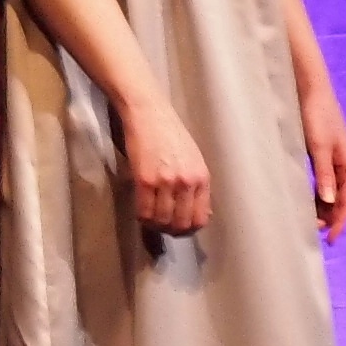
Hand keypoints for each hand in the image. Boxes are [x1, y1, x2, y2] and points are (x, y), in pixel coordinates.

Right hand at [124, 99, 213, 234]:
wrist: (150, 113)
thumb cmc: (171, 134)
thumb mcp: (194, 159)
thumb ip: (197, 186)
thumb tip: (203, 214)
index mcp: (202, 178)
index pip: (201, 218)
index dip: (189, 229)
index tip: (179, 228)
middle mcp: (187, 182)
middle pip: (181, 224)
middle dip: (171, 231)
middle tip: (162, 226)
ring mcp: (166, 182)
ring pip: (162, 221)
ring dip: (155, 225)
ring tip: (151, 219)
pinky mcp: (145, 180)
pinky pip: (144, 211)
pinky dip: (142, 217)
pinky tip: (141, 212)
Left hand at [303, 96, 345, 241]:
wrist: (308, 88)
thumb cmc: (316, 115)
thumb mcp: (319, 146)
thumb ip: (324, 174)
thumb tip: (329, 202)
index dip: (340, 222)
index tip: (329, 240)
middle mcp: (343, 165)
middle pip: (341, 199)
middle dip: (330, 218)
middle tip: (312, 233)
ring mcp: (332, 160)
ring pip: (331, 192)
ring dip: (322, 208)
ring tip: (307, 222)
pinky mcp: (320, 155)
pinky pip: (322, 183)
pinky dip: (316, 195)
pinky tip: (304, 201)